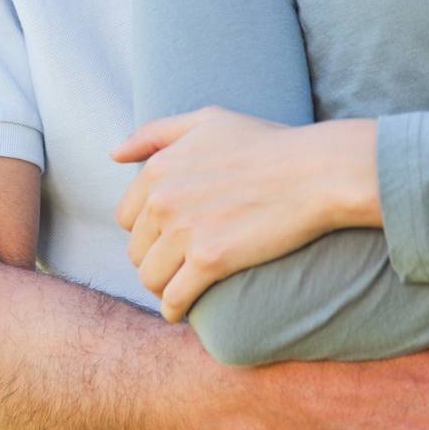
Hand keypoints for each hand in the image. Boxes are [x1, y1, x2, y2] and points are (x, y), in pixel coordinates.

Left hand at [111, 108, 377, 320]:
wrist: (315, 172)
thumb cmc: (267, 144)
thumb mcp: (209, 120)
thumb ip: (157, 132)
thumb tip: (114, 153)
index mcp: (160, 167)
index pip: (127, 217)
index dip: (149, 230)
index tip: (172, 236)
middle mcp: (164, 198)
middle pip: (137, 250)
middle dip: (156, 259)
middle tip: (183, 263)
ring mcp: (186, 230)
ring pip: (151, 278)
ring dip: (164, 287)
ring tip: (184, 286)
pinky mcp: (210, 260)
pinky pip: (174, 299)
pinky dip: (176, 308)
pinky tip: (187, 308)